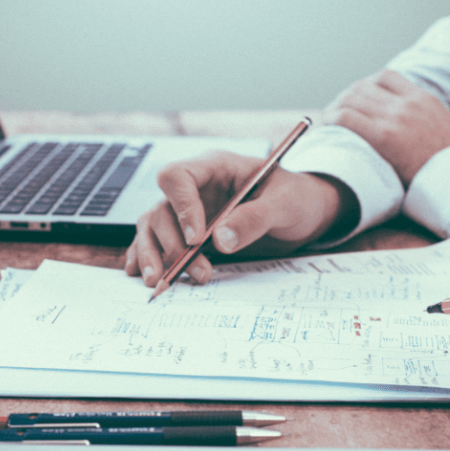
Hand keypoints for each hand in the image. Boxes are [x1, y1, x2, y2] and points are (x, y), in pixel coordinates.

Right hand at [125, 151, 352, 285]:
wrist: (306, 213)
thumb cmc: (297, 198)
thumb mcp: (285, 204)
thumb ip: (254, 218)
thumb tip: (220, 241)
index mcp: (215, 167)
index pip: (177, 177)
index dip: (181, 207)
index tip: (196, 239)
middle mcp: (195, 188)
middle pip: (161, 209)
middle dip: (173, 244)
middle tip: (198, 271)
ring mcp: (188, 211)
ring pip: (152, 228)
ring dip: (154, 255)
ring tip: (160, 282)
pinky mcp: (188, 234)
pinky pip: (157, 242)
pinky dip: (147, 258)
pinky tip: (143, 275)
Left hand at [322, 69, 449, 184]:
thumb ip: (444, 126)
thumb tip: (449, 136)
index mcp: (424, 100)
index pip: (386, 77)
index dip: (366, 86)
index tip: (358, 100)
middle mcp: (408, 103)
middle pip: (363, 86)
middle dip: (345, 98)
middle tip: (335, 114)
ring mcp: (395, 118)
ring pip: (351, 98)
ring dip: (335, 108)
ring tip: (327, 123)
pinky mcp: (384, 137)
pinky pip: (346, 118)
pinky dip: (331, 121)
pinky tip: (326, 130)